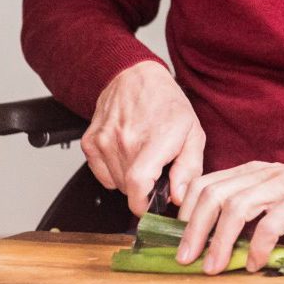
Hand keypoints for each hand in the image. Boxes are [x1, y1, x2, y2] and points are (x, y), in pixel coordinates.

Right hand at [81, 60, 205, 215]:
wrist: (136, 77)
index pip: (138, 185)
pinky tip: (126, 153)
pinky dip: (113, 171)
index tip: (150, 206)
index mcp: (154, 139)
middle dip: (144, 188)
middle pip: (128, 188)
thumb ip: (189, 169)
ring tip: (142, 155)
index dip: (143, 204)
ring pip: (115, 182)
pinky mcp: (90, 141)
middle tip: (156, 170)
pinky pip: (100, 174)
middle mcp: (125, 140)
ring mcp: (104, 140)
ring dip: (129, 179)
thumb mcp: (192, 133)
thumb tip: (178, 197)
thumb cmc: (168, 104)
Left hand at [175, 162, 283, 272]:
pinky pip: (272, 223)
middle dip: (195, 229)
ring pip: (238, 207)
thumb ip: (249, 216)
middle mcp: (267, 173)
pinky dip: (258, 246)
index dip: (187, 212)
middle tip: (187, 259)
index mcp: (255, 171)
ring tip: (214, 266)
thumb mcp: (276, 206)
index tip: (179, 240)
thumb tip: (211, 245)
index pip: (207, 184)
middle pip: (215, 194)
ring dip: (221, 241)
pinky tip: (256, 263)